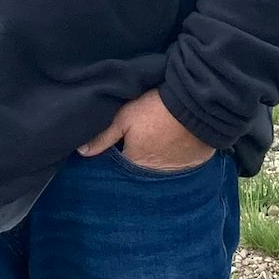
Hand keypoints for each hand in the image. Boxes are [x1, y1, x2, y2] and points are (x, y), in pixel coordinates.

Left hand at [78, 90, 213, 170]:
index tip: (122, 141)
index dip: (119, 152)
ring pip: (162, 167)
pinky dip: (178, 156)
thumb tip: (82, 152)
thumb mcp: (124, 118)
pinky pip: (182, 163)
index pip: (121, 164)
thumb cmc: (156, 110)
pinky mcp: (194, 163)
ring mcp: (177, 170)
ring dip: (159, 158)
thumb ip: (103, 136)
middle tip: (142, 138)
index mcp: (135, 163)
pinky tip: (176, 143)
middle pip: (141, 167)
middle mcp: (155, 173)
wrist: (196, 105)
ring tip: (159, 140)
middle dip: (139, 156)